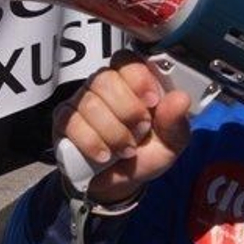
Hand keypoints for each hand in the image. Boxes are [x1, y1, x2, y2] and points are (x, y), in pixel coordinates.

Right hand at [53, 53, 191, 203]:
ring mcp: (80, 101)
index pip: (127, 60)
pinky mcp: (63, 121)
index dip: (138, 78)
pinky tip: (104, 155)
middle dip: (127, 111)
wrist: (121, 183)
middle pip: (105, 80)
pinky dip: (92, 142)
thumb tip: (180, 99)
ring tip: (125, 149)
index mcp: (132, 81)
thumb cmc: (146, 153)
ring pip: (90, 104)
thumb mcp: (171, 142)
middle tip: (139, 132)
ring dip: (113, 133)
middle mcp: (103, 85)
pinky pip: (71, 123)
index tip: (151, 102)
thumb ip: (176, 121)